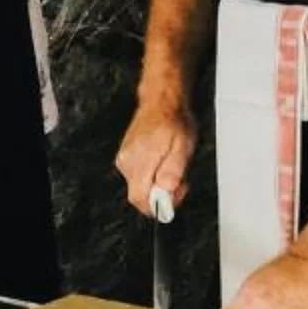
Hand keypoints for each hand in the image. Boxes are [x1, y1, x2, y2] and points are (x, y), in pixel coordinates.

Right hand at [116, 99, 196, 214]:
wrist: (161, 102)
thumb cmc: (173, 120)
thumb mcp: (183, 146)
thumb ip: (173, 170)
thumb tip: (168, 190)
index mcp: (140, 159)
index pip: (139, 198)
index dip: (157, 206)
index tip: (172, 201)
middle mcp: (127, 161)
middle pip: (139, 195)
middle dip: (161, 196)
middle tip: (179, 183)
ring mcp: (124, 159)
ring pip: (139, 186)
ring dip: (157, 186)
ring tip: (172, 169)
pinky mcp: (125, 156)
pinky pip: (137, 176)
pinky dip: (151, 176)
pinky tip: (163, 164)